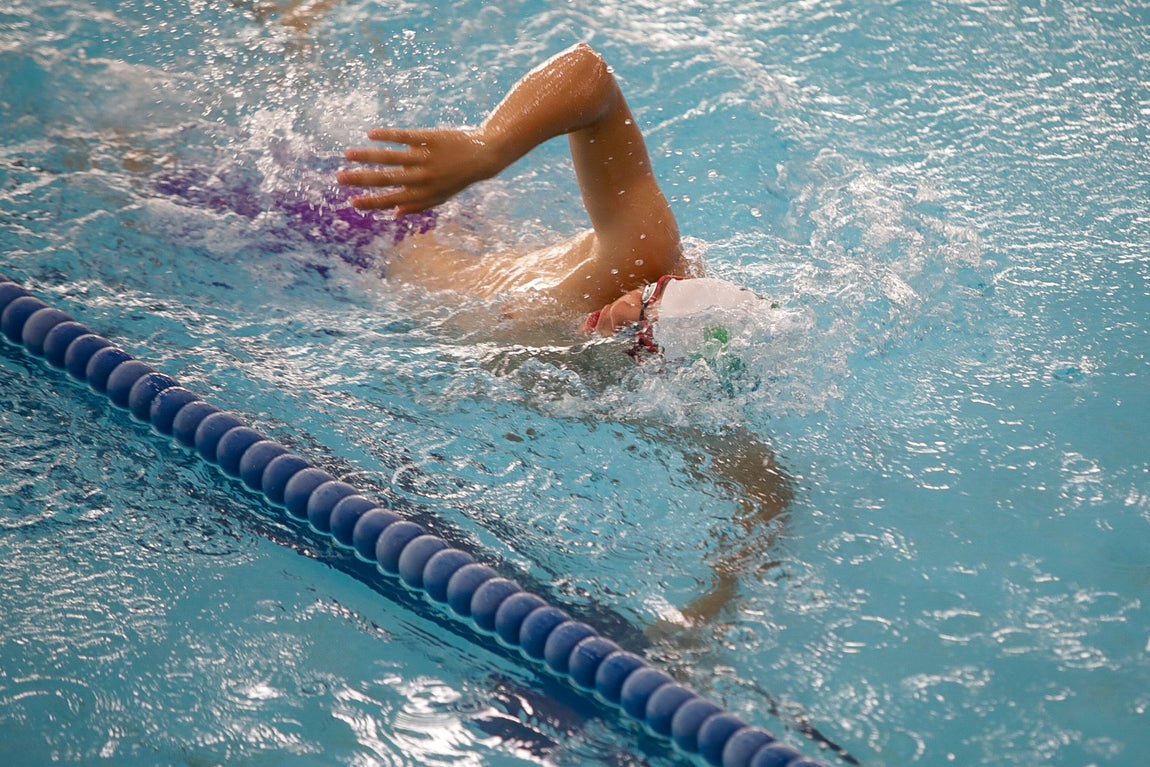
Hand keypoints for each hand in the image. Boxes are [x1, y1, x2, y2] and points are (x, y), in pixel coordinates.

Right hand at [337, 127, 499, 215]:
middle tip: (339, 178)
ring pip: (392, 157)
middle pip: (387, 179)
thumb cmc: (458, 177)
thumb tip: (393, 215)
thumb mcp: (441, 196)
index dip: (372, 202)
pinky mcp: (431, 139)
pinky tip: (371, 134)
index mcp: (424, 193)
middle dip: (361, 180)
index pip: (392, 200)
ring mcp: (427, 158)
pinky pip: (406, 136)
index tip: (351, 202)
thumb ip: (418, 205)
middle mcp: (424, 178)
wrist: (484, 156)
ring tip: (348, 154)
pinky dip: (388, 136)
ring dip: (368, 156)